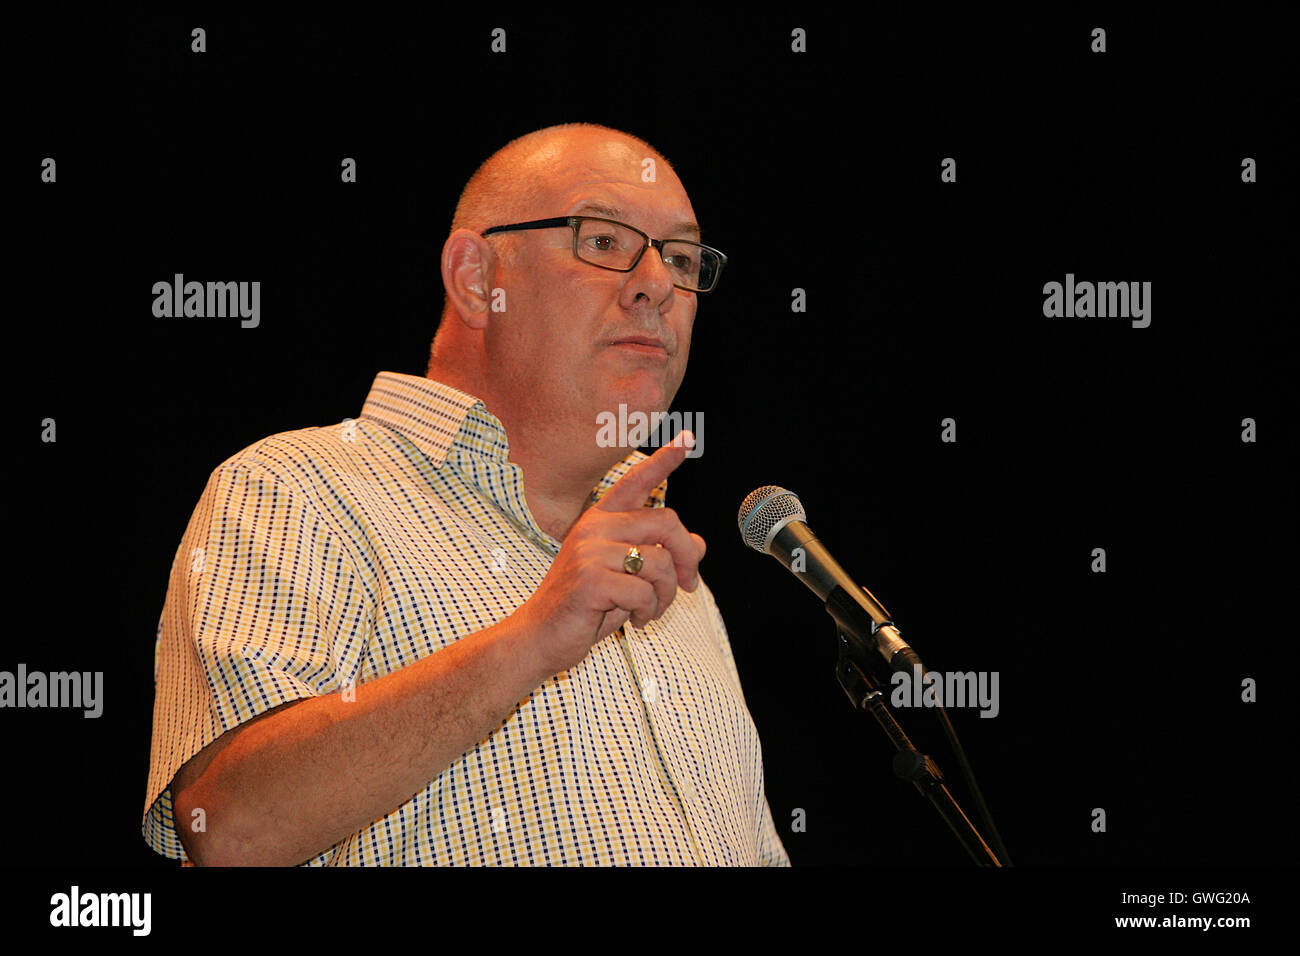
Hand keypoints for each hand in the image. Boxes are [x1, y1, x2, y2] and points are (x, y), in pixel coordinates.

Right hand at [513, 431, 706, 676]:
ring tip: (650, 610)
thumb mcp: (627, 576)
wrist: (541, 636)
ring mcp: (590, 552)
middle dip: (687, 557)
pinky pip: (644, 591)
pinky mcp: (591, 580)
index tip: (688, 438)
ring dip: (666, 596)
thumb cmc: (585, 606)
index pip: (636, 482)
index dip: (665, 460)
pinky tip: (635, 621)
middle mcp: (594, 527)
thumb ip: (658, 555)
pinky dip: (649, 612)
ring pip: (660, 563)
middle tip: (689, 585)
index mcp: (599, 519)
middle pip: (666, 522)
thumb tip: (699, 544)